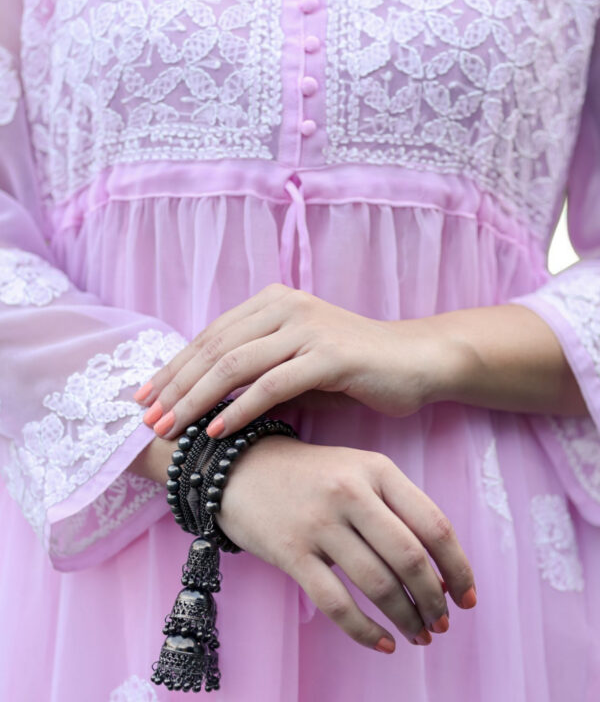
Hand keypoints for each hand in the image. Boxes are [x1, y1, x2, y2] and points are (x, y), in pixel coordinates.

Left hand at [134, 283, 455, 438]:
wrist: (415, 361)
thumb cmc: (352, 369)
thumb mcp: (295, 364)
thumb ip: (255, 371)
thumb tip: (201, 400)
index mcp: (272, 302)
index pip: (210, 335)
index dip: (173, 367)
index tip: (143, 399)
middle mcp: (285, 306)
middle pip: (214, 348)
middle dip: (175, 386)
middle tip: (146, 419)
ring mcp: (307, 327)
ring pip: (235, 363)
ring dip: (196, 399)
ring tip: (169, 429)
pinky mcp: (330, 353)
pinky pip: (272, 383)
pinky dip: (239, 408)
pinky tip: (217, 430)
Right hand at [214, 436, 476, 651]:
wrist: (241, 467)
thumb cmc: (311, 474)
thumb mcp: (357, 469)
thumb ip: (396, 506)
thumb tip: (438, 568)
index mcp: (376, 469)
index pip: (434, 524)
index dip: (458, 567)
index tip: (468, 597)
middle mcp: (350, 492)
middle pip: (409, 558)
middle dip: (434, 600)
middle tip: (442, 623)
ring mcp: (319, 522)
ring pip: (377, 584)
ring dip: (406, 618)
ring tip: (420, 635)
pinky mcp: (291, 552)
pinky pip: (336, 603)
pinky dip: (366, 631)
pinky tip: (383, 643)